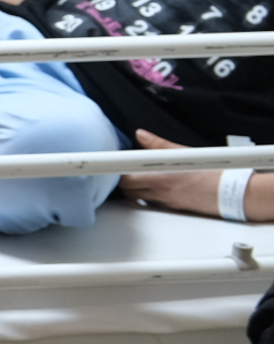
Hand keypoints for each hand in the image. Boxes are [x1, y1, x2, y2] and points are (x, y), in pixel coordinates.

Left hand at [120, 130, 262, 219]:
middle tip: (124, 169)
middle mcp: (159, 191)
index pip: (125, 176)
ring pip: (137, 197)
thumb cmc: (213, 173)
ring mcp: (165, 202)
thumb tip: (141, 135)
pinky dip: (148, 196)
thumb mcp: (184, 153)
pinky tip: (153, 188)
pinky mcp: (172, 208)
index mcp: (159, 176)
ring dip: (133, 189)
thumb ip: (158, 145)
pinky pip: (152, 203)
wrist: (233, 193)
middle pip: (127, 189)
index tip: (110, 164)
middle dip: (122, 179)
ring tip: (138, 177)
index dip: (115, 171)